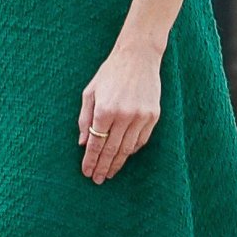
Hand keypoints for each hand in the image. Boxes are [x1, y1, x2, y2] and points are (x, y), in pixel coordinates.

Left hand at [78, 38, 162, 183]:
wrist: (138, 56)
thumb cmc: (110, 73)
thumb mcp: (90, 92)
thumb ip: (84, 119)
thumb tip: (83, 144)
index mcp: (105, 109)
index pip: (96, 143)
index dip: (91, 160)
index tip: (87, 173)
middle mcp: (123, 115)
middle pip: (112, 150)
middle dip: (103, 167)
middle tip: (98, 179)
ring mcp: (141, 116)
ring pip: (127, 148)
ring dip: (118, 163)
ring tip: (110, 172)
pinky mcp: (153, 115)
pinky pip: (141, 140)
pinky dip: (132, 150)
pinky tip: (124, 155)